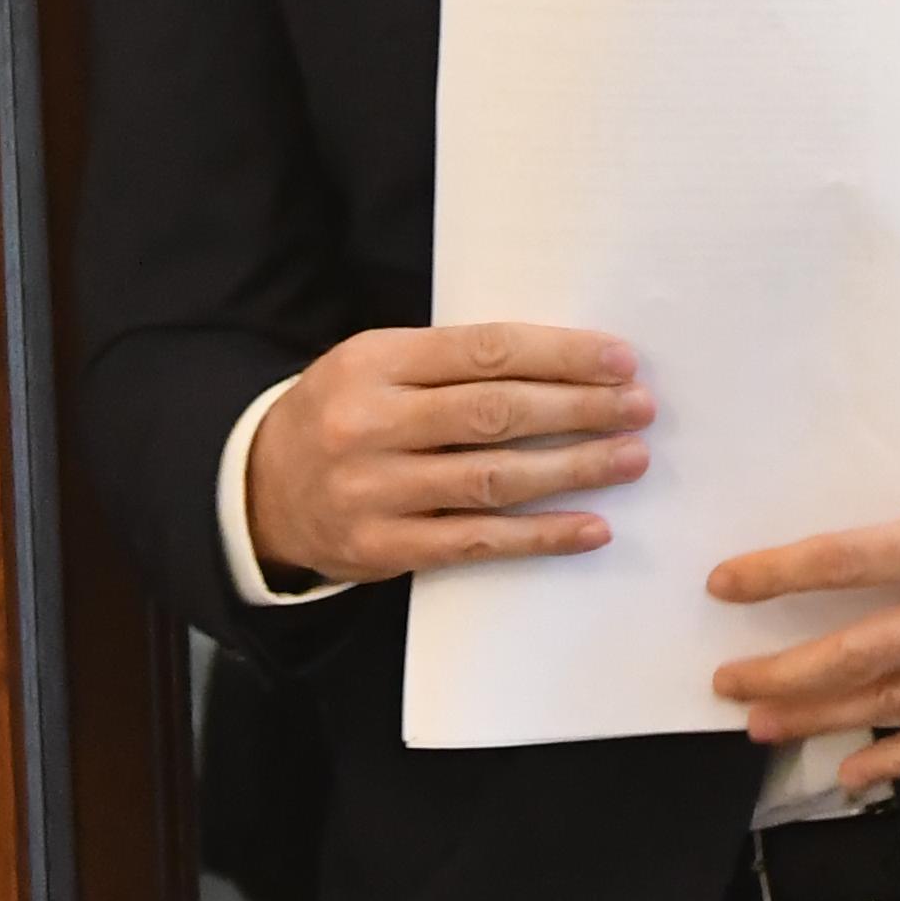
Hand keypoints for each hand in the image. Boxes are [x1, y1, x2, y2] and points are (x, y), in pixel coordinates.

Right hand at [244, 322, 651, 586]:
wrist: (260, 490)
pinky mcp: (382, 548)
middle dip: (579, 409)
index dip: (559, 355)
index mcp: (375, 362)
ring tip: (631, 458)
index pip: (484, 352)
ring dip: (573, 469)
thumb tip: (564, 362)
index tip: (620, 359)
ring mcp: (374, 491)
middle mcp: (371, 424)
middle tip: (640, 408)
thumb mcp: (377, 364)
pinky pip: (476, 542)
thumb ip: (451, 362)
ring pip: (493, 479)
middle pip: (494, 414)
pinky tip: (592, 527)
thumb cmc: (344, 413)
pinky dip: (541, 535)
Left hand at [708, 434, 899, 788]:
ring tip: (764, 724)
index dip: (779, 575)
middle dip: (782, 671)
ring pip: (896, 702)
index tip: (729, 585)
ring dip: (822, 718)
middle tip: (728, 680)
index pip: (848, 560)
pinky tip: (855, 770)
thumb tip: (868, 479)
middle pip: (858, 650)